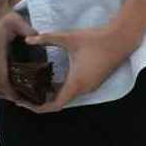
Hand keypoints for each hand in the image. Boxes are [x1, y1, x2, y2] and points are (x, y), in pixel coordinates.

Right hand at [0, 12, 34, 101]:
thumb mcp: (15, 22)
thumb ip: (29, 31)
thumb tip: (40, 38)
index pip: (3, 83)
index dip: (13, 95)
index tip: (23, 99)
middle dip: (9, 96)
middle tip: (23, 97)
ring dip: (1, 91)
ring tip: (14, 91)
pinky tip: (1, 82)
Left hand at [19, 24, 135, 112]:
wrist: (121, 38)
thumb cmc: (95, 39)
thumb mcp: (68, 38)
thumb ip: (47, 38)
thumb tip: (28, 40)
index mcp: (76, 83)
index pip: (55, 105)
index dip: (39, 107)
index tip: (24, 103)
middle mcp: (83, 89)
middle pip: (59, 102)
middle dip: (42, 100)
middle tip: (25, 93)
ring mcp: (90, 87)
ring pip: (67, 96)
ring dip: (52, 94)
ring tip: (35, 86)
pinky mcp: (94, 81)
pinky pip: (74, 90)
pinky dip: (61, 88)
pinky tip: (52, 78)